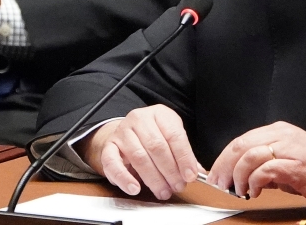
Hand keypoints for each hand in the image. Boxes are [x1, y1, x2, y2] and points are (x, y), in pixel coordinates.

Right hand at [80, 105, 201, 199]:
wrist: (126, 131)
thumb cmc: (154, 134)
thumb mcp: (171, 136)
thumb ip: (183, 153)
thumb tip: (196, 171)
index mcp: (159, 114)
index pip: (174, 135)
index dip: (184, 158)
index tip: (190, 175)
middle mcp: (139, 119)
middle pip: (156, 147)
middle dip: (170, 171)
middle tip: (177, 186)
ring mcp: (122, 132)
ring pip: (139, 157)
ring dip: (153, 178)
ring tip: (163, 191)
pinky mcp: (109, 147)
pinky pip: (113, 164)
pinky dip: (124, 178)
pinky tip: (135, 188)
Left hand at [207, 121, 305, 207]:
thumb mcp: (288, 161)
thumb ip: (266, 165)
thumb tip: (242, 177)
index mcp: (278, 132)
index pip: (241, 140)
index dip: (223, 158)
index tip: (215, 175)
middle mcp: (282, 136)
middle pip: (241, 145)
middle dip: (224, 166)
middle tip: (219, 184)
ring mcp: (290, 149)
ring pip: (250, 155)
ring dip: (238, 175)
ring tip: (237, 190)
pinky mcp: (297, 165)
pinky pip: (267, 169)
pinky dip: (254, 181)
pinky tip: (254, 191)